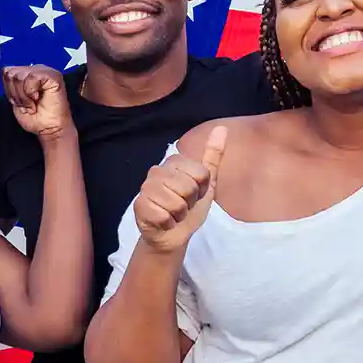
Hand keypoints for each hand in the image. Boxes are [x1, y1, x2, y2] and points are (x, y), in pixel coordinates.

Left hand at [3, 65, 72, 141]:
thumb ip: (10, 84)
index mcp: (28, 73)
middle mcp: (36, 70)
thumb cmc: (36, 118)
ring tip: (33, 103)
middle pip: (10, 74)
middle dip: (15, 93)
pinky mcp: (53, 75)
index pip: (6, 71)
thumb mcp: (15, 99)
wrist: (49, 129)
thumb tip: (6, 71)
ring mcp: (45, 71)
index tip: (19, 102)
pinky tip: (38, 98)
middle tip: (27, 103)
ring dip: (23, 95)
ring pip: (19, 76)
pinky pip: (32, 77)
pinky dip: (30, 92)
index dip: (9, 90)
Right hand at [133, 126, 226, 253]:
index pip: (201, 173)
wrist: (172, 234)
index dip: (202, 189)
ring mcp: (146, 188)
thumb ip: (213, 156)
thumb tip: (222, 128)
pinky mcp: (140, 206)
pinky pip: (164, 216)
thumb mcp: (206, 182)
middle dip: (190, 203)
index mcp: (174, 161)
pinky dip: (168, 223)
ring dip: (179, 215)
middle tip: (183, 205)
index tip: (196, 193)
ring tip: (173, 214)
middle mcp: (157, 170)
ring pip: (176, 203)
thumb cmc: (189, 206)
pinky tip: (164, 221)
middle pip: (189, 188)